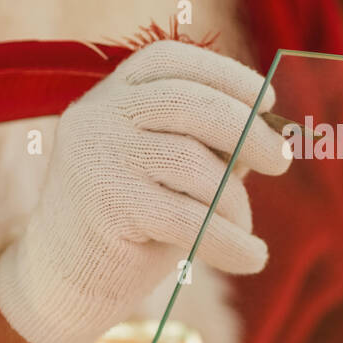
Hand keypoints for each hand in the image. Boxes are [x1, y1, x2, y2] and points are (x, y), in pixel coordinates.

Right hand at [0, 39, 289, 342]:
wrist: (61, 281)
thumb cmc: (128, 219)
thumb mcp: (167, 170)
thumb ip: (209, 144)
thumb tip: (271, 132)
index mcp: (109, 94)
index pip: (170, 60)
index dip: (225, 74)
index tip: (267, 101)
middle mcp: (98, 115)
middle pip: (189, 102)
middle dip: (247, 130)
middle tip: (281, 162)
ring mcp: (98, 156)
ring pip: (195, 163)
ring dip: (235, 200)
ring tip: (244, 228)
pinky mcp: (108, 205)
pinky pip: (190, 218)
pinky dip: (231, 240)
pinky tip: (251, 257)